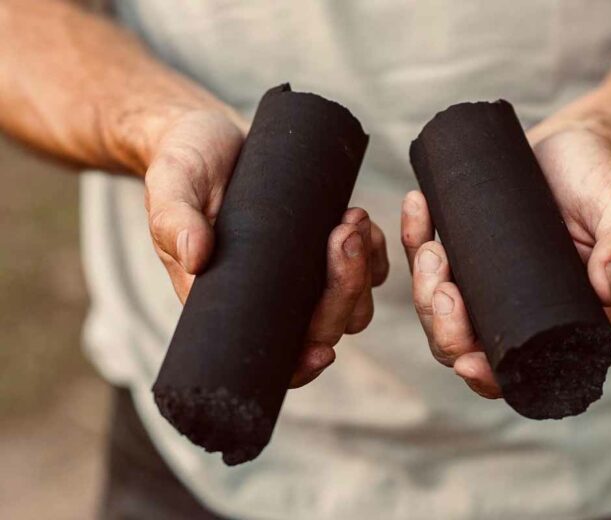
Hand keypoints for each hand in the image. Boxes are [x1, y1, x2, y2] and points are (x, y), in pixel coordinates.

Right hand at [144, 109, 388, 387]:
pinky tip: (364, 223)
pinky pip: (367, 266)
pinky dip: (374, 253)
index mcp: (233, 303)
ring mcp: (303, 273)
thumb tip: (195, 257)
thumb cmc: (183, 165)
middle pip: (326, 326)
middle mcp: (274, 297)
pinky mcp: (323, 243)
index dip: (300, 367)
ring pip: (353, 302)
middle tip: (342, 234)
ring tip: (352, 220)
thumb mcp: (170, 186)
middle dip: (344, 290)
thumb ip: (173, 220)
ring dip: (363, 271)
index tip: (321, 352)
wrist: (208, 134)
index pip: (273, 356)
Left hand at [401, 126, 610, 398]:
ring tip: (429, 245)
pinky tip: (417, 207)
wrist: (578, 141)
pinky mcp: (466, 248)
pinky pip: (428, 256)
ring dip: (422, 285)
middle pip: (464, 344)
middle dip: (444, 327)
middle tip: (445, 286)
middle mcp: (517, 309)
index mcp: (559, 319)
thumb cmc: (603, 180)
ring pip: (437, 307)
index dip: (488, 377)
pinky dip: (414, 236)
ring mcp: (486, 281)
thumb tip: (609, 289)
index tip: (468, 360)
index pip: (518, 370)